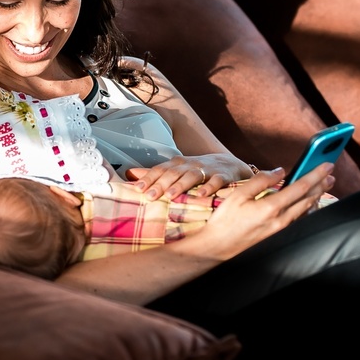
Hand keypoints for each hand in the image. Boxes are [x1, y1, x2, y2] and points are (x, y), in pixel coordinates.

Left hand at [127, 154, 249, 199]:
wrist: (231, 164)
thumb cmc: (198, 170)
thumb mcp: (177, 170)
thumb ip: (155, 174)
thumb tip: (129, 175)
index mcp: (178, 164)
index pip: (160, 169)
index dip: (149, 178)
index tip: (137, 189)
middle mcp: (190, 165)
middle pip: (173, 173)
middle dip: (161, 184)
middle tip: (150, 196)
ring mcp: (207, 169)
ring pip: (192, 176)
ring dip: (181, 185)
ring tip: (171, 196)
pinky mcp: (223, 176)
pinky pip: (216, 181)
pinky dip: (209, 188)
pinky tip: (201, 196)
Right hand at [177, 163, 335, 261]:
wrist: (218, 249)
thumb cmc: (225, 221)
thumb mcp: (238, 195)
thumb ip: (260, 181)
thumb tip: (280, 171)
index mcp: (271, 207)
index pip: (300, 187)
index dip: (315, 174)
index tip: (327, 165)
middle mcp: (281, 220)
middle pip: (308, 199)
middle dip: (321, 185)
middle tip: (330, 174)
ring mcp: (282, 231)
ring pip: (306, 211)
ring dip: (316, 197)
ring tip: (323, 186)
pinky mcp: (279, 237)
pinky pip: (300, 220)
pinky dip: (308, 209)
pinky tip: (309, 205)